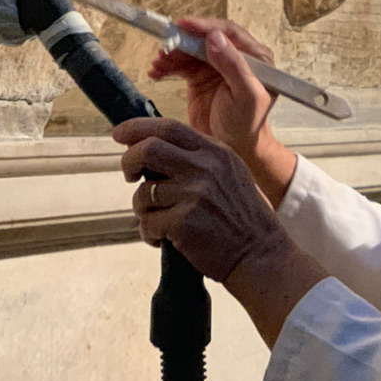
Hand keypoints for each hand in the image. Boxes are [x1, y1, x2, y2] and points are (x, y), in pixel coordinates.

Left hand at [118, 117, 285, 281]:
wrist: (261, 253)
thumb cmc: (244, 217)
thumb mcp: (230, 172)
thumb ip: (200, 157)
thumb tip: (154, 147)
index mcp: (216, 152)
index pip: (169, 127)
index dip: (137, 127)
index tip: (120, 134)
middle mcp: (205, 168)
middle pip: (148, 149)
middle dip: (128, 161)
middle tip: (129, 175)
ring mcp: (195, 195)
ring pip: (144, 192)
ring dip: (142, 209)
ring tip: (158, 221)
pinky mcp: (184, 223)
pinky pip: (148, 224)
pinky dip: (150, 234)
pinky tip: (165, 240)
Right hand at [148, 19, 296, 204]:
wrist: (233, 150)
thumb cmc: (246, 123)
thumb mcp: (245, 95)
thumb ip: (234, 65)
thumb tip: (214, 37)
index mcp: (255, 57)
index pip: (229, 32)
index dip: (206, 26)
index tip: (184, 25)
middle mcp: (235, 57)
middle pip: (206, 39)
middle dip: (184, 41)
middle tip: (165, 46)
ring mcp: (215, 66)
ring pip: (190, 50)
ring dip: (172, 54)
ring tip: (158, 63)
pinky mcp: (199, 77)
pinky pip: (181, 65)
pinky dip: (167, 66)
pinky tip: (156, 72)